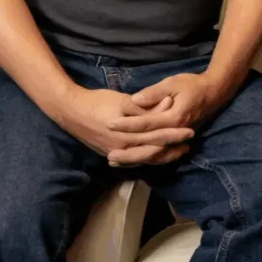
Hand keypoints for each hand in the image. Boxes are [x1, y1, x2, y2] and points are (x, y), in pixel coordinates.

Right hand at [56, 85, 194, 164]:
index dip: (174, 134)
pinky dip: (147, 158)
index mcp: (127, 135)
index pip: (157, 137)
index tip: (190, 131)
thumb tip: (167, 103)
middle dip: (172, 149)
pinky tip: (155, 157)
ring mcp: (116, 153)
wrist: (71, 111)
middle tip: (188, 145)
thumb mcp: (123, 101)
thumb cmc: (98, 102)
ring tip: (177, 152)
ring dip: (162, 156)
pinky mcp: (111, 153)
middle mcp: (123, 149)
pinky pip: (133, 160)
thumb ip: (145, 106)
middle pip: (153, 152)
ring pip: (144, 159)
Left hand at [105, 70, 237, 164]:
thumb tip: (136, 100)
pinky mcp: (177, 140)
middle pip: (149, 146)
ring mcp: (177, 139)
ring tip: (116, 162)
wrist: (214, 92)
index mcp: (173, 118)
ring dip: (135, 159)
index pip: (146, 124)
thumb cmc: (192, 85)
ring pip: (154, 154)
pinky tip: (132, 160)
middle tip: (109, 156)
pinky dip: (145, 158)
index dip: (127, 124)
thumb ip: (154, 93)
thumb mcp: (173, 83)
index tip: (110, 124)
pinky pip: (160, 154)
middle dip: (128, 152)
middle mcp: (175, 132)